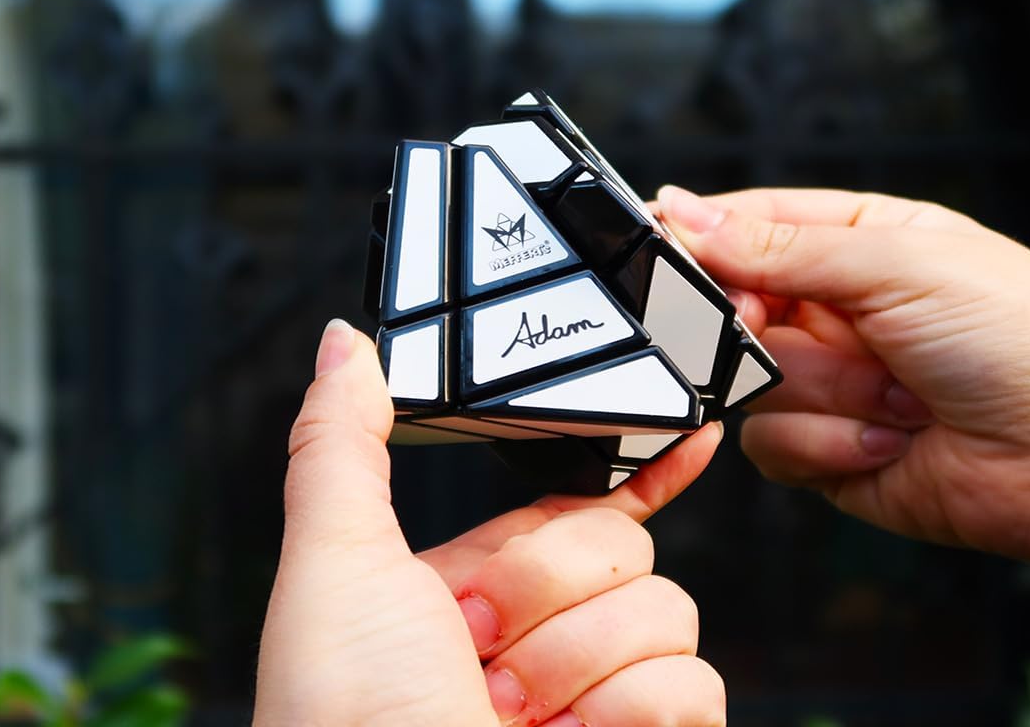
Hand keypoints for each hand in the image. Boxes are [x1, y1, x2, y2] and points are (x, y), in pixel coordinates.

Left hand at [252, 318, 726, 726]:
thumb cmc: (342, 718)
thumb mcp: (332, 565)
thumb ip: (343, 444)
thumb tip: (345, 340)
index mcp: (473, 582)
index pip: (575, 501)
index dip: (637, 463)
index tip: (693, 427)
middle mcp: (541, 637)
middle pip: (620, 540)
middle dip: (544, 587)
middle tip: (473, 645)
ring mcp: (597, 697)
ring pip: (666, 607)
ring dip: (576, 659)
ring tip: (503, 714)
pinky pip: (697, 683)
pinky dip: (629, 708)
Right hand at [657, 186, 1029, 580]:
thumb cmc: (1023, 339)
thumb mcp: (899, 262)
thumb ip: (781, 246)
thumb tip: (687, 213)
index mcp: (862, 245)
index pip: (754, 224)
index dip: (703, 234)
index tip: (656, 242)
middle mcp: (838, 313)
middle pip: (732, 307)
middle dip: (754, 324)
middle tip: (770, 325)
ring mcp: (830, 383)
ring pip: (747, 381)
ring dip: (821, 390)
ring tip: (893, 395)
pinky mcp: (825, 450)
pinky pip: (769, 445)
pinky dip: (825, 444)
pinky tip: (888, 440)